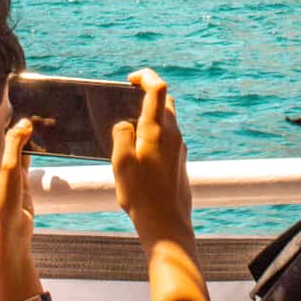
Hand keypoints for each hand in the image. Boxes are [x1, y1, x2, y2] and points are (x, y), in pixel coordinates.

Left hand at [0, 118, 35, 265]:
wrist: (8, 238)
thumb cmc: (0, 205)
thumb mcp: (8, 169)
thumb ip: (16, 143)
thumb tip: (25, 121)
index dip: (4, 117)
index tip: (16, 100)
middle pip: (6, 138)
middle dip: (18, 125)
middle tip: (35, 107)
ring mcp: (7, 174)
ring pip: (19, 148)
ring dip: (29, 138)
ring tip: (43, 120)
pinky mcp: (21, 184)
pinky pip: (29, 161)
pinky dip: (36, 151)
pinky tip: (43, 141)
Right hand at [112, 68, 192, 247]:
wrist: (167, 223)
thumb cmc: (141, 195)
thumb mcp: (121, 164)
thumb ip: (121, 136)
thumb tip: (124, 123)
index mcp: (157, 129)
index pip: (157, 88)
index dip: (145, 76)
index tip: (130, 79)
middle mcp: (172, 133)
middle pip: (165, 101)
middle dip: (147, 95)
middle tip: (126, 102)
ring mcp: (178, 146)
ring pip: (167, 119)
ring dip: (151, 115)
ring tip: (129, 129)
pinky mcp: (179, 159)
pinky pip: (168, 136)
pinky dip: (155, 132)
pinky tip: (140, 151)